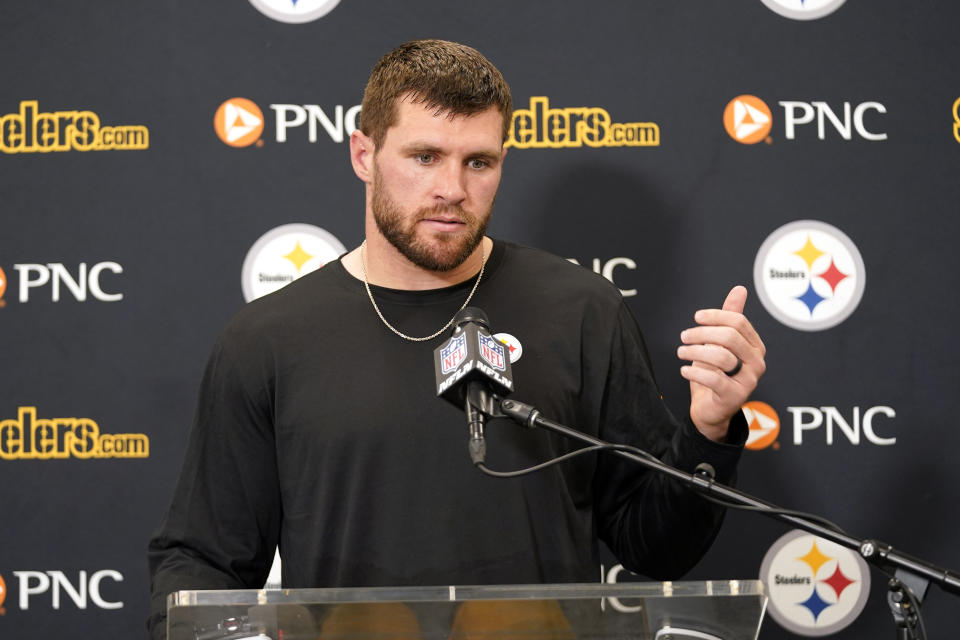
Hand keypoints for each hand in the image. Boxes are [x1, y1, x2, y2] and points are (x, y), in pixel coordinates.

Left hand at [677, 285, 765, 441]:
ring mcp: (748, 381)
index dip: (715, 316)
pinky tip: (684, 370)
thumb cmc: (716, 373)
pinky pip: (714, 379)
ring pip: (721, 356)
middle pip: (729, 336)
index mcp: (755, 346)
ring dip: (694, 351)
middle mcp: (757, 363)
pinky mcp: (735, 396)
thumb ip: (730, 317)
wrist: (711, 408)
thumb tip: (740, 289)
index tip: (696, 317)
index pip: (738, 322)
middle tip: (684, 336)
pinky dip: (694, 372)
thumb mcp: (720, 343)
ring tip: (681, 352)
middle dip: (702, 333)